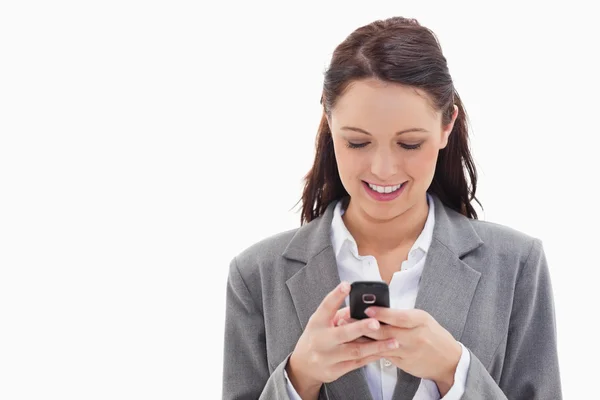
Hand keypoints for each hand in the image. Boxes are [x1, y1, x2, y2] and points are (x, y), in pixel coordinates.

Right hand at [286, 282, 399, 398]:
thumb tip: (361, 308)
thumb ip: (339, 314)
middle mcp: (321, 340)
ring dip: (375, 346)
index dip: (336, 295)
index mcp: (317, 323)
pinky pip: (357, 364)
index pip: (326, 307)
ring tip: (393, 342)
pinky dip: (372, 357)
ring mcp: (327, 357)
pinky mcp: (335, 371)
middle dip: (361, 328)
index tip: (347, 285)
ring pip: (354, 352)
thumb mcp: (321, 322)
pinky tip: (384, 352)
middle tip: (377, 323)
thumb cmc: (317, 338)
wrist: (303, 366)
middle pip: (342, 334)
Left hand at [338, 307, 461, 389]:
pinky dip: (371, 349)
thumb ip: (402, 316)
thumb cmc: (433, 335)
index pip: (399, 316)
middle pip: (387, 331)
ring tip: (348, 332)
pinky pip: (384, 355)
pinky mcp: (404, 363)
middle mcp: (415, 336)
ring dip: (364, 338)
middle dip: (365, 325)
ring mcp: (409, 351)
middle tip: (347, 318)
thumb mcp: (422, 319)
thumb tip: (379, 309)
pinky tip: (358, 345)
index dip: (381, 313)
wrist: (449, 360)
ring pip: (382, 345)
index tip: (366, 309)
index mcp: (420, 320)